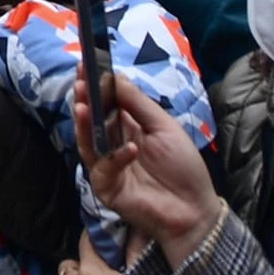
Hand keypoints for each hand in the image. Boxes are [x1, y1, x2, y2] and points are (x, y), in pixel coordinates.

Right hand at [76, 64, 221, 266]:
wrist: (194, 209)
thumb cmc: (183, 166)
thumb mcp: (165, 127)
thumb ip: (139, 103)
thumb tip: (115, 75)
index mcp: (127, 126)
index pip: (105, 102)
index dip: (95, 85)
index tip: (85, 65)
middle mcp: (112, 143)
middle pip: (91, 119)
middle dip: (84, 100)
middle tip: (80, 82)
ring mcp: (106, 165)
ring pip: (87, 141)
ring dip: (84, 124)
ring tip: (82, 105)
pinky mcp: (106, 187)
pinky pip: (104, 168)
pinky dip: (116, 157)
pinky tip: (131, 148)